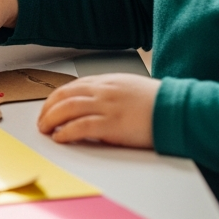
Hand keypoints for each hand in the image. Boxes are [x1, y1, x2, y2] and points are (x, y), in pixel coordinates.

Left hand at [37, 74, 159, 147]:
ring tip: (45, 130)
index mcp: (107, 81)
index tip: (48, 107)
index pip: (72, 86)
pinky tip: (60, 138)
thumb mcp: (130, 87)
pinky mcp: (112, 124)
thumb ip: (110, 92)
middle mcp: (103, 91)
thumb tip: (93, 103)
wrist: (177, 109)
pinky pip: (81, 127)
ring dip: (51, 120)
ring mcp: (107, 106)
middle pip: (64, 96)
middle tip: (42, 121)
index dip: (56, 98)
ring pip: (67, 109)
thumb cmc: (158, 101)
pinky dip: (66, 132)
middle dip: (48, 108)